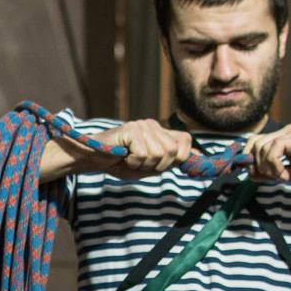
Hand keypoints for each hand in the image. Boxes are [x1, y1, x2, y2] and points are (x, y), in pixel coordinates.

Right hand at [39, 120, 196, 181]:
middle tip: (139, 163)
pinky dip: (132, 162)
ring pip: (159, 154)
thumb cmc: (119, 163)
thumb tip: (197, 156)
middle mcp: (152, 124)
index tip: (166, 166)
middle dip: (158, 166)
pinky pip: (142, 154)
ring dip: (143, 165)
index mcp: (159, 132)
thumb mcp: (149, 166)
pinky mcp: (131, 129)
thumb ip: (171, 161)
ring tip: (129, 159)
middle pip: (172, 152)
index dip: (182, 156)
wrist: (92, 158)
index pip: (185, 139)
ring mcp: (141, 125)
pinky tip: (123, 156)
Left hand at [243, 124, 290, 183]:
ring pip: (262, 146)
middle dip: (254, 163)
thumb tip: (251, 174)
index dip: (248, 159)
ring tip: (282, 177)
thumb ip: (272, 173)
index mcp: (283, 138)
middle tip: (269, 177)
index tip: (254, 175)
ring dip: (266, 167)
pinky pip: (275, 148)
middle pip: (253, 142)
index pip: (254, 142)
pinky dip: (275, 165)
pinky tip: (286, 175)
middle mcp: (285, 132)